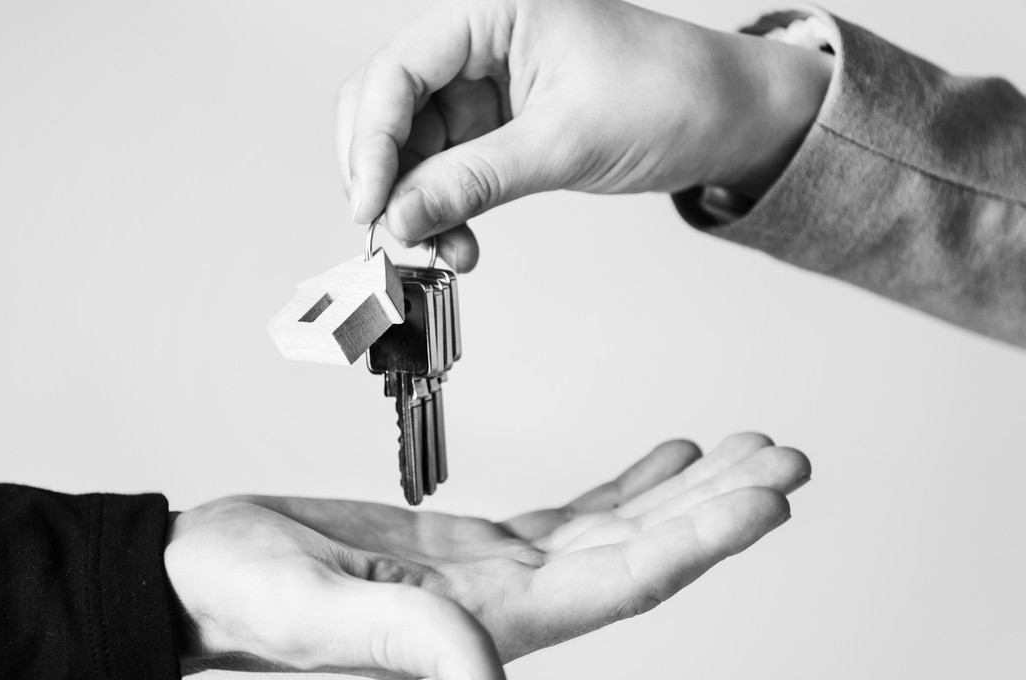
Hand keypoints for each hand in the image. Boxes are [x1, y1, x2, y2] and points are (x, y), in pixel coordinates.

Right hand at [164, 433, 810, 677]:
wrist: (203, 575)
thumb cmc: (241, 594)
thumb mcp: (314, 610)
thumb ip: (406, 640)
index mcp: (485, 622)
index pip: (622, 579)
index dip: (703, 538)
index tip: (768, 495)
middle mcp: (506, 604)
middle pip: (639, 553)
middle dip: (718, 506)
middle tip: (786, 456)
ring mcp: (493, 574)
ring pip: (616, 529)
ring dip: (686, 492)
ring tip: (746, 448)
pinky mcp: (471, 547)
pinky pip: (570, 514)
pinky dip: (625, 486)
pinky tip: (664, 456)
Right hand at [336, 0, 833, 270]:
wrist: (729, 119)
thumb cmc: (672, 92)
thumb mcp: (566, 140)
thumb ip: (474, 178)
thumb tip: (399, 216)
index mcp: (493, 9)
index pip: (399, 69)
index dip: (373, 141)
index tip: (371, 204)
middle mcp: (478, 42)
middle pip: (389, 106)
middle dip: (385, 175)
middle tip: (389, 232)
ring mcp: (483, 87)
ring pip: (413, 147)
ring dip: (416, 204)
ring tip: (441, 247)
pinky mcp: (496, 127)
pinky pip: (446, 170)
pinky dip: (444, 209)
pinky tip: (457, 239)